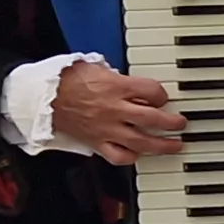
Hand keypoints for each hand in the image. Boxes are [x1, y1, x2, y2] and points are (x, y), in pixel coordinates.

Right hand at [50, 61, 186, 164]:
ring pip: (142, 142)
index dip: (162, 94)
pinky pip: (119, 156)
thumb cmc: (65, 80)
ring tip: (175, 145)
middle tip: (181, 123)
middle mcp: (114, 110)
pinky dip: (132, 157)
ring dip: (162, 145)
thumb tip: (133, 81)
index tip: (164, 97)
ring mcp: (107, 129)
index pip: (152, 92)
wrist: (42, 98)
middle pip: (153, 119)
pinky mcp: (97, 142)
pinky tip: (139, 154)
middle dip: (173, 122)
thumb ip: (117, 75)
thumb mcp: (94, 65)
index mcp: (115, 87)